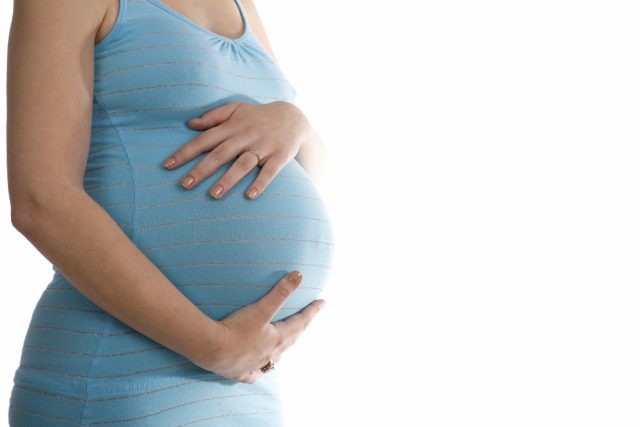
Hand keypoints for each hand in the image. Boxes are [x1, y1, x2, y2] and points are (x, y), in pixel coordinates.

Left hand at [162, 100, 311, 199]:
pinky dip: (261, 183)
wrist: (293, 117)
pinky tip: (250, 196)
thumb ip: (213, 116)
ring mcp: (264, 146)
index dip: (186, 152)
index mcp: (232, 126)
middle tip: (185, 185)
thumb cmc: (258, 116)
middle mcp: (246, 136)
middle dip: (202, 169)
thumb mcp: (236, 109)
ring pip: (244, 164)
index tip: (168, 165)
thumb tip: (189, 123)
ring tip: (214, 195)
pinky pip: (270, 171)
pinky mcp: (280, 156)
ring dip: (229, 179)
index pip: (205, 139)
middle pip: (221, 154)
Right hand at [194, 270, 325, 383]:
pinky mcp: (240, 373)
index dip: (312, 311)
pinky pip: (254, 373)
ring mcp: (256, 365)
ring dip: (283, 349)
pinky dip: (260, 370)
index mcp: (278, 338)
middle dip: (301, 327)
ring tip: (287, 343)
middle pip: (291, 339)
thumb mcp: (261, 308)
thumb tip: (299, 275)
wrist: (211, 350)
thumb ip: (281, 292)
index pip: (301, 322)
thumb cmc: (236, 328)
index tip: (323, 302)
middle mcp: (270, 354)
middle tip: (308, 319)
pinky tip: (259, 369)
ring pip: (275, 358)